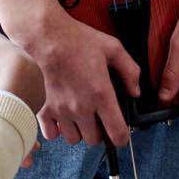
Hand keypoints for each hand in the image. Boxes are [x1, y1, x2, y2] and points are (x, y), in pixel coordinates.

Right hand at [4, 9, 141, 146]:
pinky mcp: (44, 110)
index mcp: (101, 94)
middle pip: (94, 140)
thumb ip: (130, 71)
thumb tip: (135, 92)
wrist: (47, 38)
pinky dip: (58, 130)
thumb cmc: (79, 41)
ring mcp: (61, 111)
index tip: (122, 135)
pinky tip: (63, 117)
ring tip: (81, 116)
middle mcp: (81, 107)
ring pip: (74, 139)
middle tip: (99, 118)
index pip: (116, 133)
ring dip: (79, 131)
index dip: (122, 138)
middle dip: (100, 132)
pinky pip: (52, 134)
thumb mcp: (114, 49)